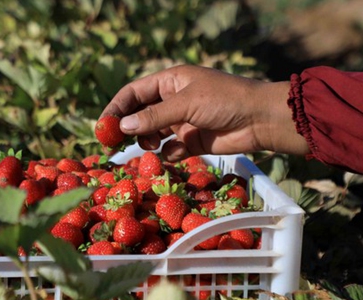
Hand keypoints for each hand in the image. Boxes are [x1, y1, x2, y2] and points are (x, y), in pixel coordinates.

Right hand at [101, 65, 307, 160]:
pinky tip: (172, 154)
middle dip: (127, 129)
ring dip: (146, 142)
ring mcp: (182, 121)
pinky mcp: (192, 142)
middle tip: (113, 145)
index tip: (102, 126)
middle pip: (140, 114)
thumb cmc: (225, 100)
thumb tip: (123, 127)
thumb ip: (153, 116)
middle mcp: (174, 100)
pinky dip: (167, 154)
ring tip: (147, 147)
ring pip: (153, 134)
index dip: (116, 108)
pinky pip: (170, 150)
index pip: (134, 93)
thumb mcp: (186, 103)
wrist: (260, 120)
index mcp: (170, 81)